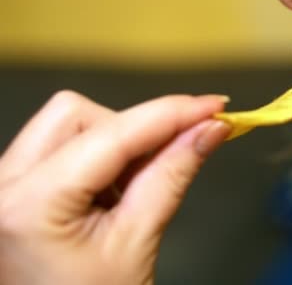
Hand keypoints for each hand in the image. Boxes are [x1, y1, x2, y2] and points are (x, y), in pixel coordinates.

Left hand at [0, 90, 230, 284]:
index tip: (212, 107)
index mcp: (29, 205)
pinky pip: (60, 145)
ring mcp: (4, 185)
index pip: (111, 135)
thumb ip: (173, 175)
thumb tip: (208, 130)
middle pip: (76, 114)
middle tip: (172, 155)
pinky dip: (100, 157)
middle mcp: (3, 185)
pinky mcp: (14, 187)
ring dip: (116, 143)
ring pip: (68, 124)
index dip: (169, 114)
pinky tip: (114, 191)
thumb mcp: (138, 242)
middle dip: (132, 130)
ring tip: (134, 190)